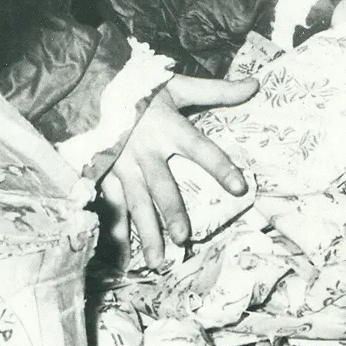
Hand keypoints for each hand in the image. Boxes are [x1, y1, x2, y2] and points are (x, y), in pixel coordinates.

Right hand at [109, 75, 254, 263]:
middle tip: (184, 237)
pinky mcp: (104, 174)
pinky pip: (111, 206)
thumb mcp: (179, 86)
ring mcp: (122, 165)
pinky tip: (120, 257)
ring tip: (157, 261)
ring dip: (146, 233)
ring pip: (135, 203)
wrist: (90, 86)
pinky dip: (115, 231)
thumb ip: (217, 89)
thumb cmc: (141, 88)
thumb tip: (255, 84)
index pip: (200, 149)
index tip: (239, 186)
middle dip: (171, 212)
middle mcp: (145, 150)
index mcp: (168, 127)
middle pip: (161, 185)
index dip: (219, 166)